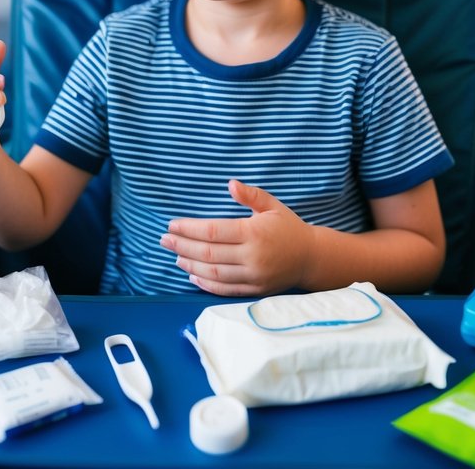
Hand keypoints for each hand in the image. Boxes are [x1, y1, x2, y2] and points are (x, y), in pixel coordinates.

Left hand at [160, 179, 316, 295]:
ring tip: (175, 255)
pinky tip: (192, 275)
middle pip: (208, 253)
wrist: (311, 258)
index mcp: (254, 232)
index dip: (189, 228)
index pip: (213, 231)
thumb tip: (230, 184)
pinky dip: (205, 283)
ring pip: (213, 272)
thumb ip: (251, 195)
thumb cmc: (289, 227)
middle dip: (182, 245)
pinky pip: (224, 289)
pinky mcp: (254, 290)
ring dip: (190, 265)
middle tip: (164, 240)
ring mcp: (253, 275)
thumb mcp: (273, 206)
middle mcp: (252, 256)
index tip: (172, 224)